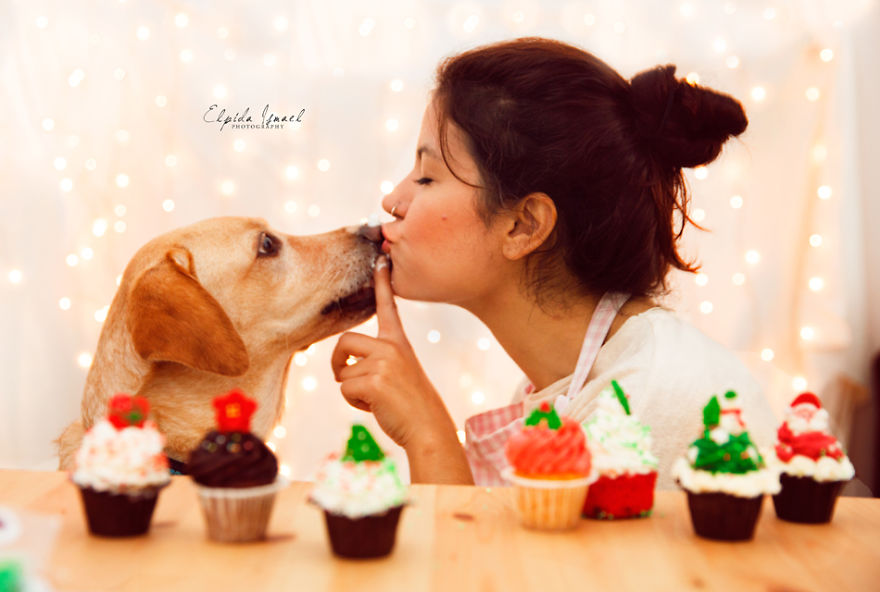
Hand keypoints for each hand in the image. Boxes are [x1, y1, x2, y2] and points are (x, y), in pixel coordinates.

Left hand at [330, 256, 453, 451]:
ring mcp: (383, 362)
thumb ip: (376, 362)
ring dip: (351, 389)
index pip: (387, 306)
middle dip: (337, 362)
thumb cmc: (410, 405)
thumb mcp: (398, 374)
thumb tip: (343, 365)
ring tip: (376, 398)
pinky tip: (376, 406)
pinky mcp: (374, 380)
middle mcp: (391, 347)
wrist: (428, 428)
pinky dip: (354, 402)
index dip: (382, 283)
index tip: (381, 259)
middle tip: (348, 379)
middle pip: (343, 342)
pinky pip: (344, 388)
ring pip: (342, 370)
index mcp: (398, 342)